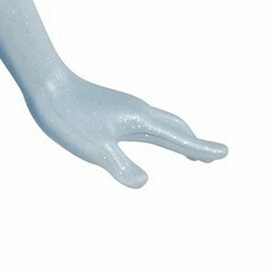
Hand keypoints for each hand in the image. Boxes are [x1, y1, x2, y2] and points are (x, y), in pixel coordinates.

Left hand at [27, 71, 226, 188]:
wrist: (48, 87)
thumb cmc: (68, 118)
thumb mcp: (94, 149)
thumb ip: (120, 166)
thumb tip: (144, 183)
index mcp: (139, 120)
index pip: (178, 138)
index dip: (201, 148)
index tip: (224, 154)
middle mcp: (139, 112)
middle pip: (176, 129)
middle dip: (195, 144)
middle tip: (213, 158)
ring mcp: (127, 109)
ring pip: (162, 124)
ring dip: (180, 138)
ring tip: (190, 153)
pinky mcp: (115, 109)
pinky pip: (146, 123)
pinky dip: (160, 133)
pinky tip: (149, 137)